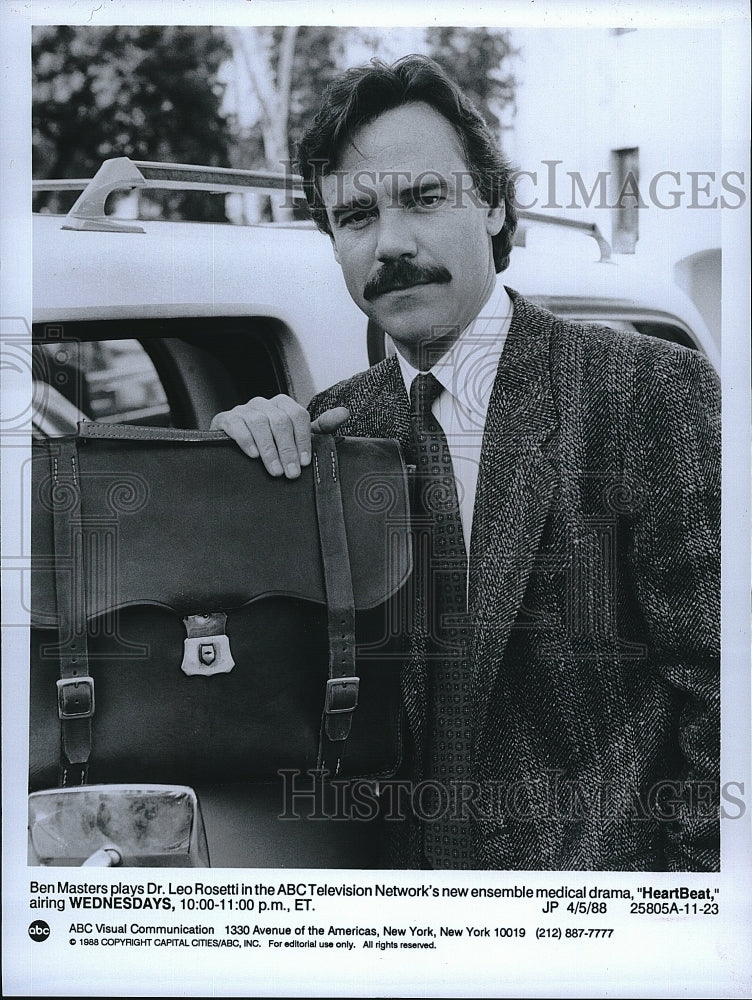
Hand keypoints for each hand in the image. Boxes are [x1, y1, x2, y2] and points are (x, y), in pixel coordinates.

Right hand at [210, 395, 349, 477]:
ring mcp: (244, 410)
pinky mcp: (226, 419)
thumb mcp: (298, 436)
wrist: (236, 447)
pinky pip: (237, 425)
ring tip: (275, 471)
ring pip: (259, 423)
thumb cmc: (272, 442)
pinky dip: (246, 440)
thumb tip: (344, 412)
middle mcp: (264, 403)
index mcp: (283, 404)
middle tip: (291, 473)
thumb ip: (321, 427)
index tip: (304, 462)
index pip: (298, 415)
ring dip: (269, 449)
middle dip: (287, 450)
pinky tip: (253, 455)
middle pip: (280, 421)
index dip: (303, 440)